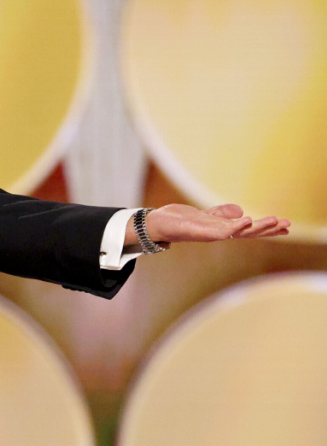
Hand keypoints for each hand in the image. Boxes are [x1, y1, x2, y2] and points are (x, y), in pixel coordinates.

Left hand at [125, 203, 290, 247]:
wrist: (156, 225)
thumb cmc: (179, 221)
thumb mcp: (205, 215)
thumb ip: (222, 214)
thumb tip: (240, 211)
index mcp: (221, 230)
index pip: (249, 230)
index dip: (267, 229)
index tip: (286, 226)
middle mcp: (219, 234)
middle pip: (249, 233)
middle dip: (268, 229)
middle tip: (288, 225)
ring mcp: (210, 234)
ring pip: (239, 233)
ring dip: (257, 228)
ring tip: (275, 221)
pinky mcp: (200, 232)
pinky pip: (222, 231)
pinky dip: (236, 226)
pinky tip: (248, 220)